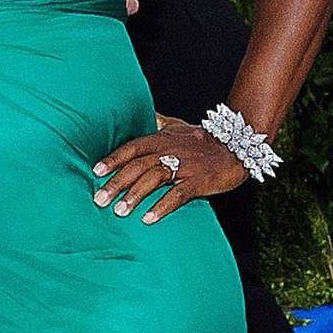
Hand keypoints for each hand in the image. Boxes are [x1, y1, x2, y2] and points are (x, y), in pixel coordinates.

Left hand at [92, 114, 247, 224]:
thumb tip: (142, 114)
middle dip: (117, 182)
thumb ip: (157, 122)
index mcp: (161, 138)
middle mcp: (169, 150)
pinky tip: (148, 219)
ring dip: (135, 195)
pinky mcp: (199, 181)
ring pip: (154, 179)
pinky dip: (162, 206)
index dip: (114, 159)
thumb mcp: (177, 126)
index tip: (96, 171)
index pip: (132, 147)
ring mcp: (184, 166)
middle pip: (138, 165)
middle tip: (99, 199)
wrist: (236, 146)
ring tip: (120, 212)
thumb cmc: (202, 139)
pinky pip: (178, 194)